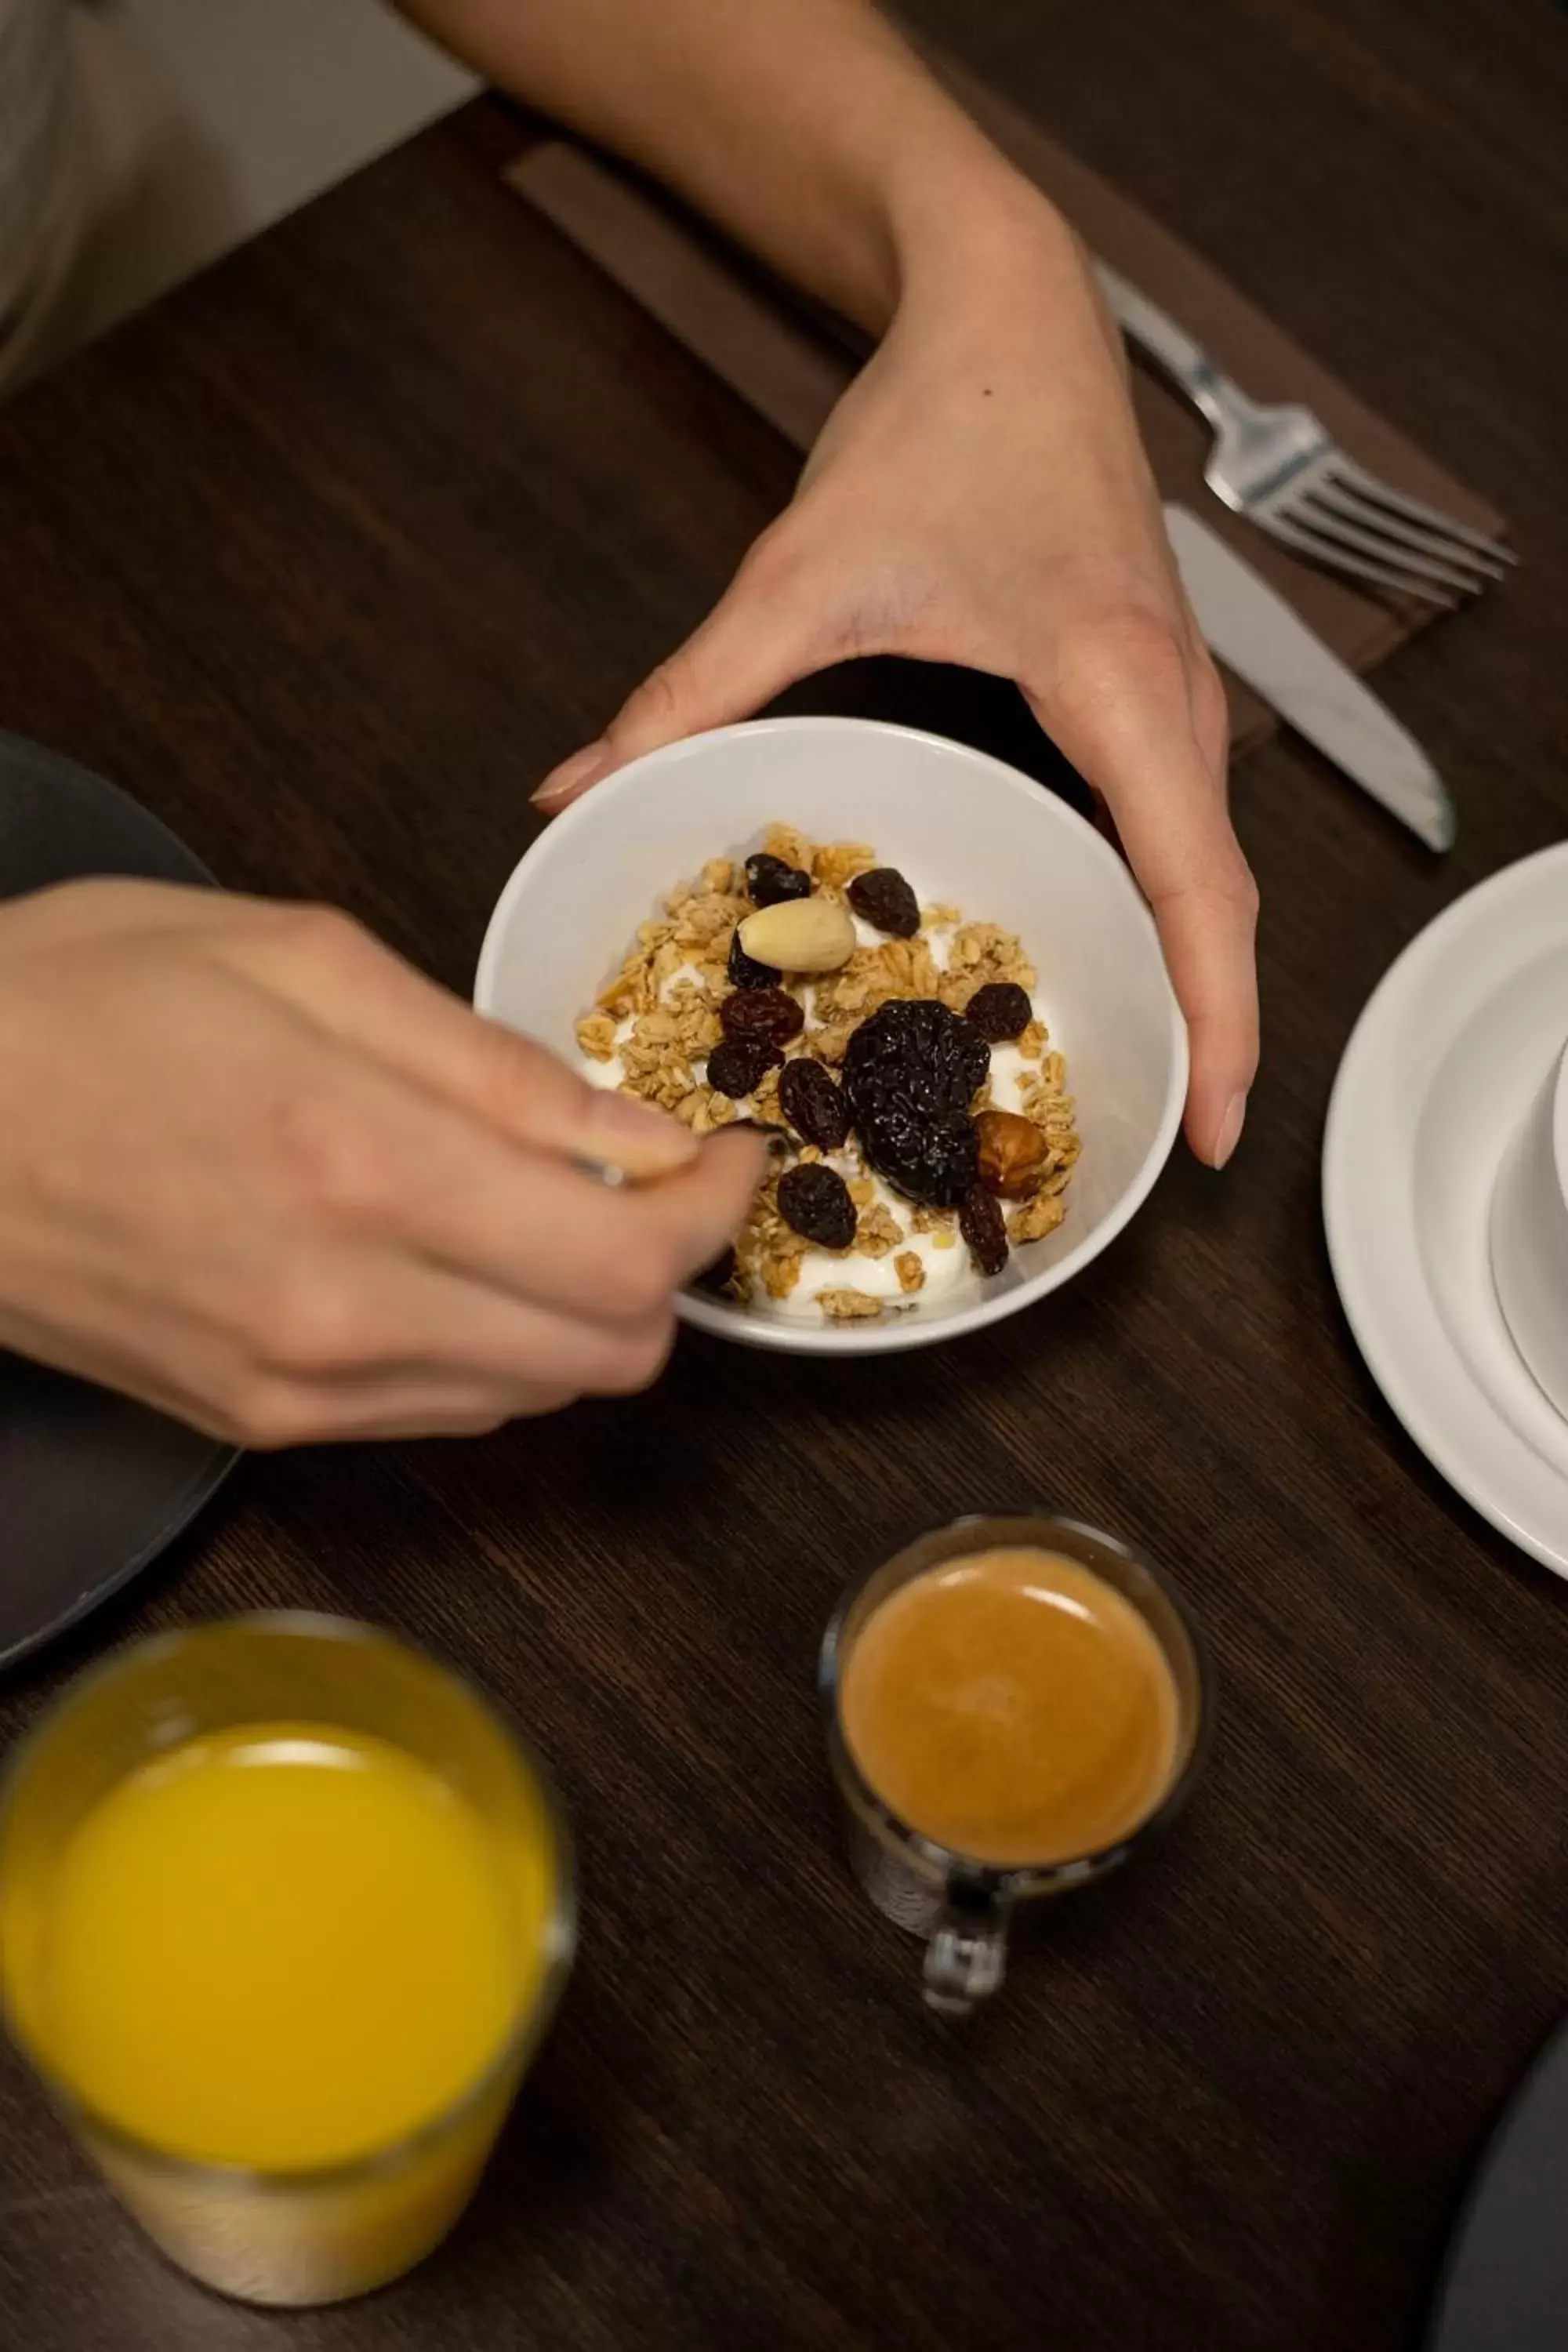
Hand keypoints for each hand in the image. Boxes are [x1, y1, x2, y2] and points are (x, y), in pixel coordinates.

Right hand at [0, 881, 760, 1444]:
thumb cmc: (71, 1003)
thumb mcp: (297, 960)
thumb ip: (491, 1061)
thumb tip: (636, 1131)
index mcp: (366, 1164)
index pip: (629, 1258)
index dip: (715, 1213)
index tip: (727, 1155)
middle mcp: (345, 1308)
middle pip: (611, 1355)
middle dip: (665, 1270)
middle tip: (650, 1179)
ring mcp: (298, 1386)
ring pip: (537, 1395)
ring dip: (582, 1312)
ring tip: (548, 1208)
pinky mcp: (258, 1423)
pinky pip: (445, 1411)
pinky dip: (496, 1346)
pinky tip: (456, 1259)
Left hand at [534, 190, 1256, 1166]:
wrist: (1009, 304)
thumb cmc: (940, 419)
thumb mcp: (803, 569)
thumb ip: (692, 689)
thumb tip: (577, 787)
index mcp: (1114, 681)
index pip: (1195, 882)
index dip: (1218, 1015)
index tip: (1216, 1126)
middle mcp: (1172, 698)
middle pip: (1216, 897)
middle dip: (1209, 1024)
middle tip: (1165, 1140)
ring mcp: (1176, 692)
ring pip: (1207, 864)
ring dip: (1191, 970)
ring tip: (1147, 1078)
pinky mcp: (1151, 686)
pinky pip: (1178, 823)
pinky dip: (1164, 904)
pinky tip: (1107, 953)